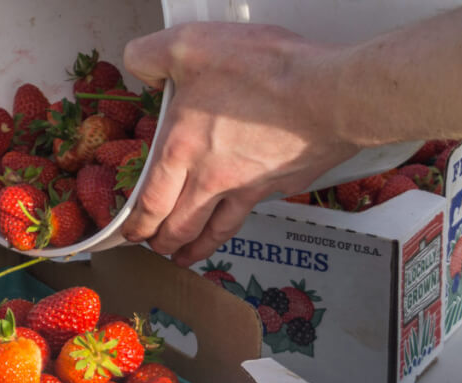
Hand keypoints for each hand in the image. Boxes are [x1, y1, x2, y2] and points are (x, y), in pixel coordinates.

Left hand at [121, 23, 359, 264]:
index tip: (132, 231)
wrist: (329, 95)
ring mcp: (244, 187)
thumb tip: (137, 65)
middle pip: (178, 225)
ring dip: (193, 249)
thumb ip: (153, 56)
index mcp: (181, 148)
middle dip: (161, 242)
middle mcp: (209, 177)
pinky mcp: (275, 185)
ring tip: (185, 256)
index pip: (150, 200)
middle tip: (154, 247)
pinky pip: (246, 216)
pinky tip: (232, 225)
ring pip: (211, 231)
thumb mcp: (191, 45)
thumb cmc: (267, 72)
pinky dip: (231, 231)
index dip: (138, 223)